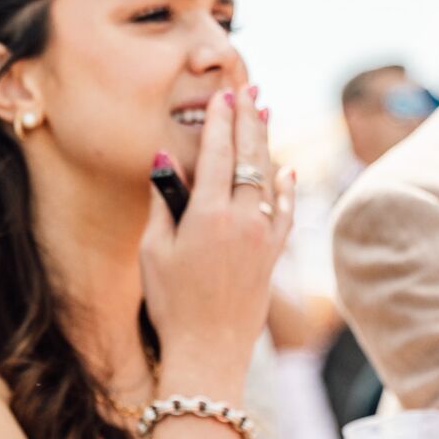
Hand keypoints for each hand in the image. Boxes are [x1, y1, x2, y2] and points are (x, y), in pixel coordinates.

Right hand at [142, 88, 293, 398]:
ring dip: (266, 143)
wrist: (210, 350)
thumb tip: (164, 162)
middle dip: (248, 118)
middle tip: (249, 88)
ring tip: (264, 113)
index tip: (222, 95)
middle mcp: (243, 220)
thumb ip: (161, 203)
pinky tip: (286, 170)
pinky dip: (286, 187)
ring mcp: (264, 237)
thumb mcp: (152, 252)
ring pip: (269, 178)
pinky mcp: (274, 256)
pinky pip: (285, 211)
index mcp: (208, 216)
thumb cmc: (171, 303)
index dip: (219, 120)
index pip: (216, 153)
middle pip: (248, 156)